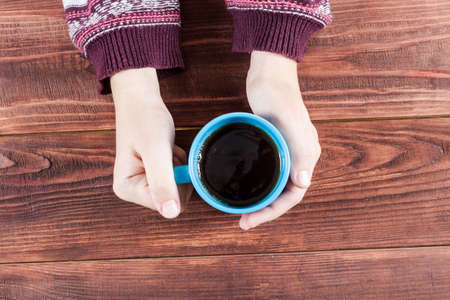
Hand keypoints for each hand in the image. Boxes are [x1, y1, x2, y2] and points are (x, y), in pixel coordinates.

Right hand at [110, 68, 192, 217]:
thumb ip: (162, 182)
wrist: (141, 102)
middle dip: (178, 174)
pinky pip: (179, 180)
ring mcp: (143, 185)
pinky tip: (168, 151)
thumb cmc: (145, 120)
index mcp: (126, 189)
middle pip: (174, 200)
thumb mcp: (157, 150)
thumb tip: (170, 213)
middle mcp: (132, 191)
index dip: (176, 182)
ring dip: (180, 168)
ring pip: (179, 189)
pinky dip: (180, 164)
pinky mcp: (153, 178)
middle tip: (167, 153)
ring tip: (166, 151)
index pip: (167, 204)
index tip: (167, 158)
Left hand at [240, 51, 320, 229]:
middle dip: (265, 211)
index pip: (293, 194)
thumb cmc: (279, 97)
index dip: (273, 211)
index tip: (251, 220)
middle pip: (283, 193)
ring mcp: (286, 150)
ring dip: (262, 200)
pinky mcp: (273, 144)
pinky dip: (258, 184)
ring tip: (244, 211)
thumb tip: (304, 181)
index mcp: (306, 156)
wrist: (269, 75)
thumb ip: (300, 151)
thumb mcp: (289, 124)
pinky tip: (245, 187)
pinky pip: (268, 172)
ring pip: (276, 185)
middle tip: (243, 221)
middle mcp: (298, 157)